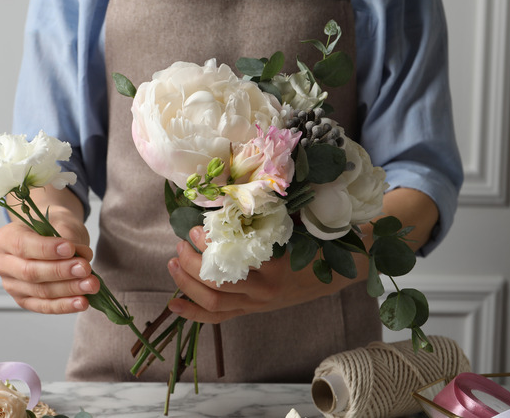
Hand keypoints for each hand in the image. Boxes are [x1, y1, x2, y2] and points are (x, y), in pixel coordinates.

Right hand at [0, 206, 98, 313]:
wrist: (55, 240)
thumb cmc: (55, 228)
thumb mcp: (61, 223)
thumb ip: (68, 238)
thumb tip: (82, 257)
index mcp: (4, 238)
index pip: (22, 245)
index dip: (47, 249)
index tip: (70, 249)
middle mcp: (2, 264)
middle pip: (30, 272)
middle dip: (60, 271)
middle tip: (85, 268)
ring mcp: (12, 285)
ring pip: (40, 291)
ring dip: (69, 289)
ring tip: (91, 284)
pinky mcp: (25, 301)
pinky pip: (45, 306)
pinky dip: (65, 305)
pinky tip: (82, 302)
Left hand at [165, 226, 364, 323]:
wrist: (336, 272)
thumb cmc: (312, 240)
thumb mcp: (293, 223)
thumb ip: (264, 214)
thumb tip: (232, 193)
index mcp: (273, 266)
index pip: (230, 260)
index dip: (207, 245)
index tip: (196, 227)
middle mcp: (263, 290)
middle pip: (215, 283)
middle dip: (191, 263)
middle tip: (181, 241)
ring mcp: (256, 304)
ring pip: (213, 302)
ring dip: (186, 283)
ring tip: (173, 261)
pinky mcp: (251, 310)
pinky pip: (219, 317)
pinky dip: (194, 313)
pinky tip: (173, 305)